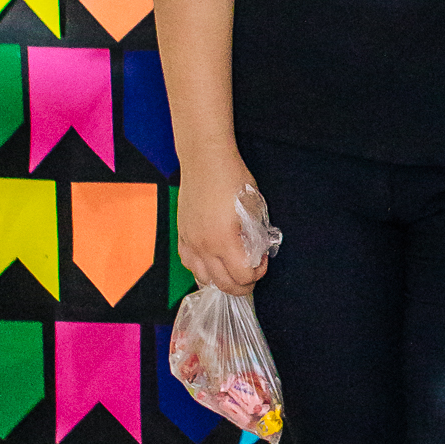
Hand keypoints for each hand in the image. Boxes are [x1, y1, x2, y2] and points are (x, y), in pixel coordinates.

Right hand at [177, 155, 268, 294]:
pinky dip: (202, 269)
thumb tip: (258, 250)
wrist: (205, 159)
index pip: (243, 276)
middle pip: (224, 285)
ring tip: (233, 268)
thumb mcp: (254, 207)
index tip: (263, 260)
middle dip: (243, 284)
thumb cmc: (232, 177)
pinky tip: (213, 261)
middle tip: (253, 272)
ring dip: (221, 279)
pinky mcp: (181, 235)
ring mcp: (189, 242)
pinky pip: (189, 264)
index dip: (258, 273)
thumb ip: (255, 234)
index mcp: (224, 239)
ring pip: (203, 279)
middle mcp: (203, 245)